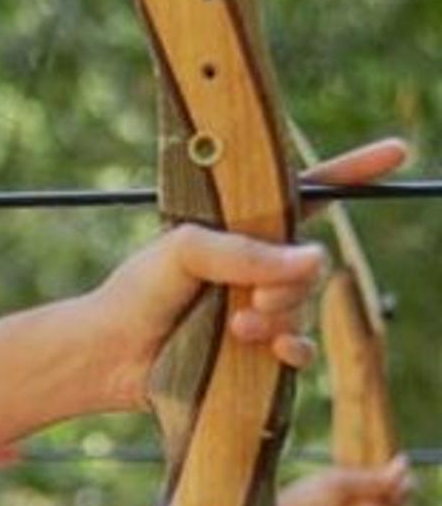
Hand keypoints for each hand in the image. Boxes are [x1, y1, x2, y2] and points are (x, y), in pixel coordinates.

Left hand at [80, 136, 407, 412]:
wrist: (109, 353)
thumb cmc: (138, 291)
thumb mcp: (183, 252)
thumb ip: (244, 252)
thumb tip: (315, 259)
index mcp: (240, 227)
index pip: (304, 193)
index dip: (350, 172)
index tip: (395, 153)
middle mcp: (255, 264)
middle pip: (309, 261)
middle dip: (289, 279)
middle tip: (252, 297)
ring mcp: (259, 306)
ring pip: (304, 304)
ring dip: (279, 315)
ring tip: (238, 326)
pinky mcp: (258, 350)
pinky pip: (301, 347)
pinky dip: (294, 348)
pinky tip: (274, 350)